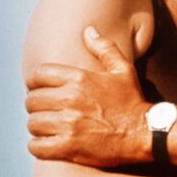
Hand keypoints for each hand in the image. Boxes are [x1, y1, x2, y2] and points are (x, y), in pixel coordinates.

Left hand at [26, 27, 151, 166]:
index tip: (39, 89)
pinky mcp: (69, 146)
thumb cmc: (132, 101)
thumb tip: (88, 30)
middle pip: (31, 101)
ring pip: (33, 123)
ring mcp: (68, 124)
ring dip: (39, 126)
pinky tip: (49, 144)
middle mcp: (70, 99)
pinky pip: (36, 146)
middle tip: (48, 111)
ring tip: (49, 128)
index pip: (37, 75)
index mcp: (79, 78)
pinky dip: (39, 146)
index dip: (34, 82)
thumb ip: (104, 48)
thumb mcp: (123, 70)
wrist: (145, 133)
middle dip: (37, 106)